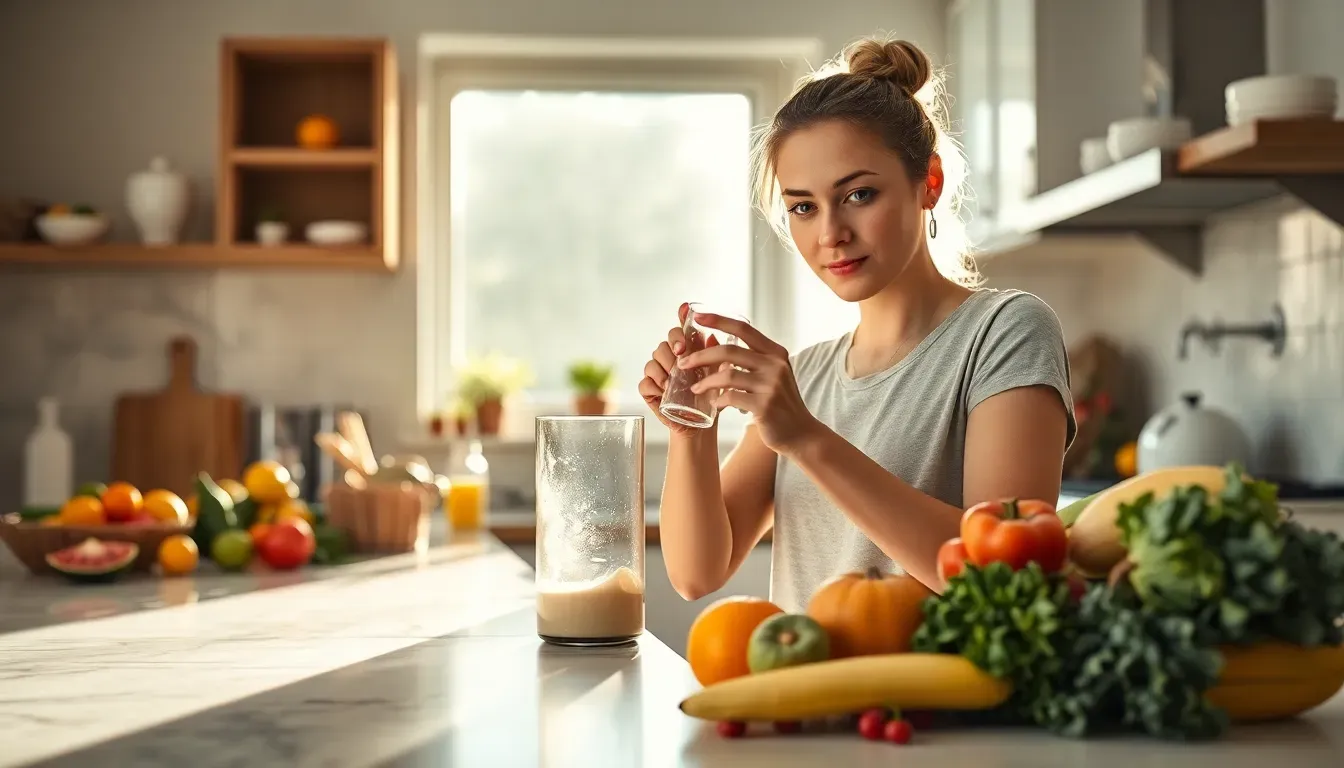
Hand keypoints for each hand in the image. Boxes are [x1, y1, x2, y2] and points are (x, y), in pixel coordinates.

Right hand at [637, 303, 723, 434]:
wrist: (700, 425)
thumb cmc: (711, 398)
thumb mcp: (720, 378)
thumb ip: (720, 358)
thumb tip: (714, 337)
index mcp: (689, 350)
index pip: (683, 328)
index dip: (682, 315)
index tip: (685, 308)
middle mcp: (672, 357)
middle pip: (666, 340)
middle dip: (673, 342)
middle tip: (681, 352)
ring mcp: (659, 372)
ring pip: (653, 358)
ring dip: (663, 365)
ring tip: (673, 377)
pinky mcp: (650, 390)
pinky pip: (644, 381)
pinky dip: (653, 383)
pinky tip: (663, 388)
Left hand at [675, 311, 820, 455]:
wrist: (801, 433)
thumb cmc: (780, 404)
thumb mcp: (772, 375)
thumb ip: (753, 361)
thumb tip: (717, 347)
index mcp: (776, 353)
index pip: (744, 329)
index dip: (719, 320)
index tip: (698, 316)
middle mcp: (775, 365)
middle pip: (729, 351)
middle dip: (701, 356)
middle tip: (683, 364)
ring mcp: (771, 385)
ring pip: (727, 375)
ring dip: (705, 382)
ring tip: (695, 389)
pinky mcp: (765, 405)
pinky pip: (731, 397)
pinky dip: (718, 400)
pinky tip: (715, 405)